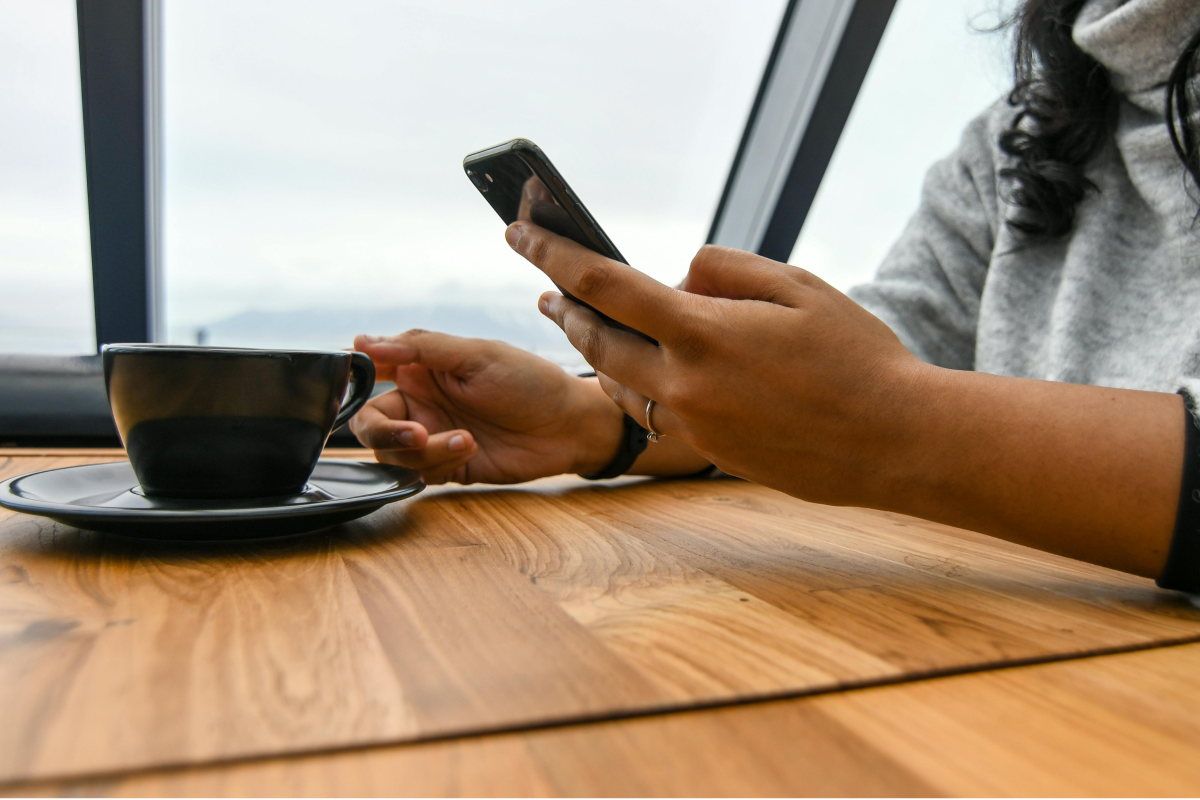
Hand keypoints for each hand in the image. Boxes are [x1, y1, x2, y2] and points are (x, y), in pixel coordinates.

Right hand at [349, 330, 624, 484]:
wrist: (569, 427)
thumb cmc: (530, 381)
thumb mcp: (476, 355)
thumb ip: (419, 348)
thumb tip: (362, 343)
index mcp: (420, 368)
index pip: (368, 373)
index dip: (352, 382)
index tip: (357, 388)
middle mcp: (420, 402)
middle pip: (369, 423)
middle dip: (385, 432)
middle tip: (415, 434)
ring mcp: (432, 436)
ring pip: (392, 454)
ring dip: (423, 450)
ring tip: (464, 439)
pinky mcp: (447, 467)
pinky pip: (419, 473)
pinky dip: (439, 463)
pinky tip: (470, 448)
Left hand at [505, 220, 918, 504]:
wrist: (895, 442)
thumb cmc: (857, 357)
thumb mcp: (798, 287)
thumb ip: (727, 270)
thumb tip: (680, 276)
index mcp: (703, 333)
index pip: (604, 284)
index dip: (553, 253)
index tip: (518, 231)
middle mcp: (685, 384)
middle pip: (596, 342)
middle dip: (565, 310)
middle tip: (546, 289)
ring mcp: (694, 425)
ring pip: (619, 385)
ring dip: (596, 352)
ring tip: (585, 325)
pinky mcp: (709, 451)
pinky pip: (653, 413)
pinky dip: (636, 385)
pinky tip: (640, 371)